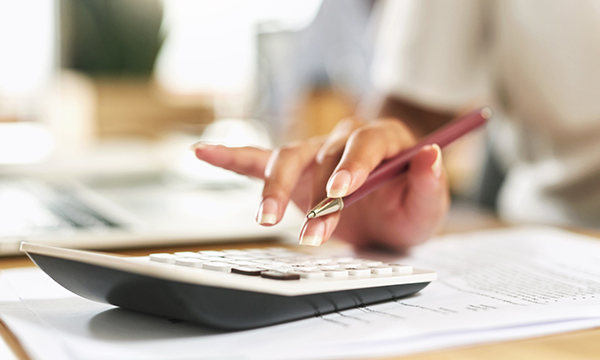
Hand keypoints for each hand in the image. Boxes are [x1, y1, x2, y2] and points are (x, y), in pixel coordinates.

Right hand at [192, 117, 449, 250]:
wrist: (387, 215)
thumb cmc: (408, 208)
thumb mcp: (428, 204)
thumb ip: (429, 181)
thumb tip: (429, 153)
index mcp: (382, 140)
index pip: (364, 144)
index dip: (352, 165)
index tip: (342, 190)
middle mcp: (344, 140)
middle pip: (323, 157)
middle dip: (318, 198)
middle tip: (315, 234)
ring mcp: (315, 153)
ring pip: (287, 159)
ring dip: (274, 189)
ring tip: (265, 218)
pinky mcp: (294, 170)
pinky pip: (258, 160)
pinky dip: (230, 157)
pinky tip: (202, 153)